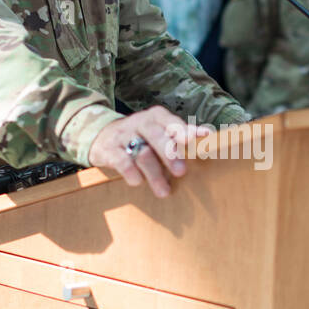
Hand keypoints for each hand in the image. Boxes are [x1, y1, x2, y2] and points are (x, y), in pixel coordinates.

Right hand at [87, 106, 210, 197]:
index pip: (171, 122)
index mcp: (156, 117)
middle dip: (170, 154)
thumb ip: (181, 135)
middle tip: (181, 172)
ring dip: (154, 174)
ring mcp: (123, 135)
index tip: (194, 140)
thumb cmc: (140, 136)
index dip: (183, 130)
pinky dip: (131, 173)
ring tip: (163, 192)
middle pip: (156, 136)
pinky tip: (138, 182)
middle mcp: (139, 122)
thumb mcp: (159, 131)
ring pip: (141, 153)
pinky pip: (121, 161)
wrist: (101, 135)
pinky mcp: (109, 150)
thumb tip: (208, 135)